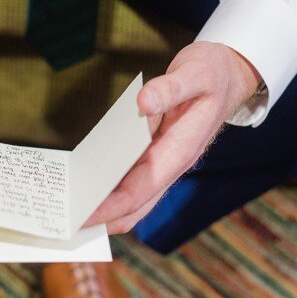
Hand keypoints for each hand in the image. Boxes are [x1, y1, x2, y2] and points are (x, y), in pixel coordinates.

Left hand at [83, 41, 259, 233]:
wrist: (229, 76)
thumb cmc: (212, 74)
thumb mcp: (195, 73)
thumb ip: (170, 88)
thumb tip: (144, 103)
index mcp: (181, 151)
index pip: (142, 190)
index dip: (111, 206)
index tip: (83, 216)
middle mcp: (171, 163)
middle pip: (135, 206)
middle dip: (104, 219)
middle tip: (66, 225)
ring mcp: (164, 161)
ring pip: (132, 197)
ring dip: (104, 206)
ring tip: (68, 208)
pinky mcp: (156, 153)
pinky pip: (130, 178)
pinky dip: (108, 185)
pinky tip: (83, 181)